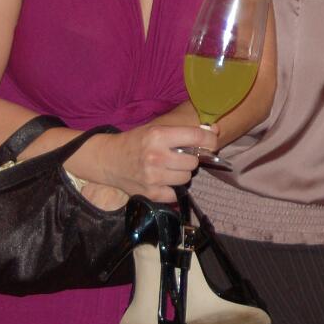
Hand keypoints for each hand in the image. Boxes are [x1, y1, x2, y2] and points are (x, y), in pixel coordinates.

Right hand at [73, 123, 218, 201]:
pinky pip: (175, 194)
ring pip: (186, 178)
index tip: (212, 143)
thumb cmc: (135, 142)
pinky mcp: (149, 193)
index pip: (196, 137)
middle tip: (180, 157)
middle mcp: (156, 156)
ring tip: (170, 168)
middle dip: (190, 159)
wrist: (107, 160)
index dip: (209, 140)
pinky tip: (162, 181)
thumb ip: (184, 131)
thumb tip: (215, 129)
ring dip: (182, 174)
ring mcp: (152, 177)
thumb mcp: (157, 129)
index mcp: (159, 136)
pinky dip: (172, 189)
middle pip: (193, 161)